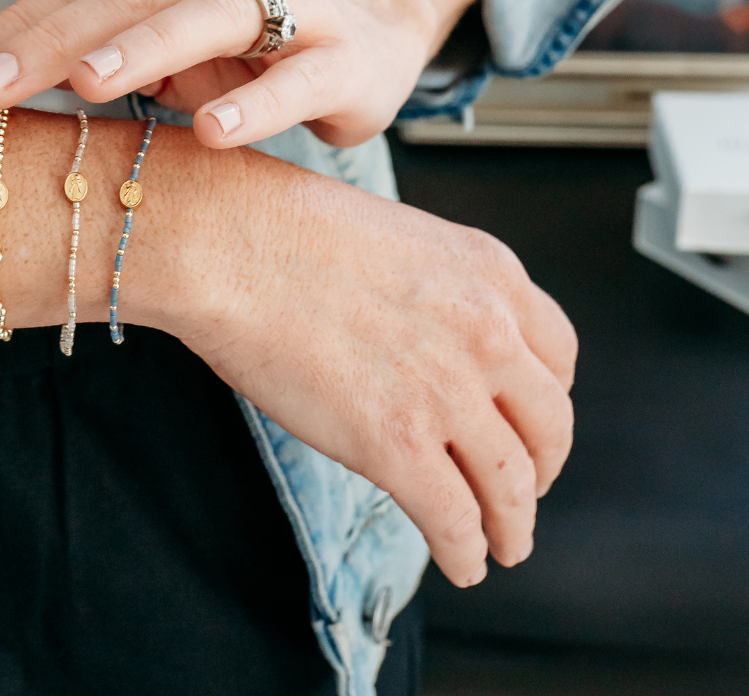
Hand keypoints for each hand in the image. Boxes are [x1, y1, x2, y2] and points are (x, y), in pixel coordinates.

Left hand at [0, 0, 481, 149]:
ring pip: (214, 17)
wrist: (377, 32)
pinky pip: (298, 79)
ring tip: (86, 83)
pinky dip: (255, 102)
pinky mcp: (347, 59)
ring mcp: (300, 2)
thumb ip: (102, 47)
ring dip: (146, 50)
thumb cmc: (251, 43)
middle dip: (59, 39)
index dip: (26, 21)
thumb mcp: (172, 39)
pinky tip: (211, 134)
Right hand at [150, 146, 577, 589]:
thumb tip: (426, 335)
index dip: (547, 400)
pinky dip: (465, 552)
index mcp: (491, 273)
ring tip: (505, 544)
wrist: (233, 244)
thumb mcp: (398, 237)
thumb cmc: (286, 227)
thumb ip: (436, 289)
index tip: (532, 422)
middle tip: (526, 490)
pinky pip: (455, 520)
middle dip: (542, 469)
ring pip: (512, 484)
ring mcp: (448, 393)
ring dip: (514, 525)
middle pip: (548, 426)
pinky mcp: (397, 446)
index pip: (558, 354)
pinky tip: (462, 563)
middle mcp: (489, 333)